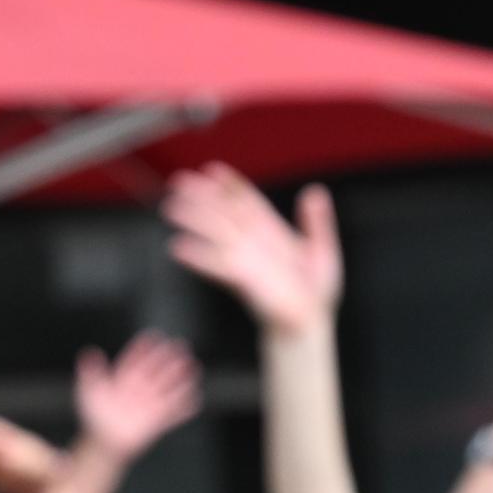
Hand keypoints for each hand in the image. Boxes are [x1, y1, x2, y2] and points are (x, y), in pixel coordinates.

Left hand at [73, 332, 202, 464]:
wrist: (104, 441)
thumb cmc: (95, 415)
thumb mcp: (87, 390)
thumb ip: (90, 372)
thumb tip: (89, 353)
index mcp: (124, 378)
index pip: (135, 359)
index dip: (144, 348)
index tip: (154, 336)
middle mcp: (140, 388)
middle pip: (157, 370)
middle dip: (168, 358)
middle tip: (180, 345)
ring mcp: (150, 404)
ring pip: (168, 388)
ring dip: (181, 379)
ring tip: (193, 367)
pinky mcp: (157, 421)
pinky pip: (174, 414)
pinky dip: (185, 408)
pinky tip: (195, 399)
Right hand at [164, 166, 341, 336]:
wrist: (310, 323)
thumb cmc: (314, 292)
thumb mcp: (322, 250)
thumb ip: (318, 222)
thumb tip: (315, 192)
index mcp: (271, 230)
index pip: (247, 201)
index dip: (230, 185)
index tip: (212, 169)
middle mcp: (255, 241)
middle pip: (225, 212)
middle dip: (202, 196)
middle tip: (178, 181)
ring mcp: (247, 259)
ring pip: (217, 232)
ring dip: (194, 219)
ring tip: (171, 207)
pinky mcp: (244, 280)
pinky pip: (219, 265)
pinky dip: (200, 256)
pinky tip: (179, 248)